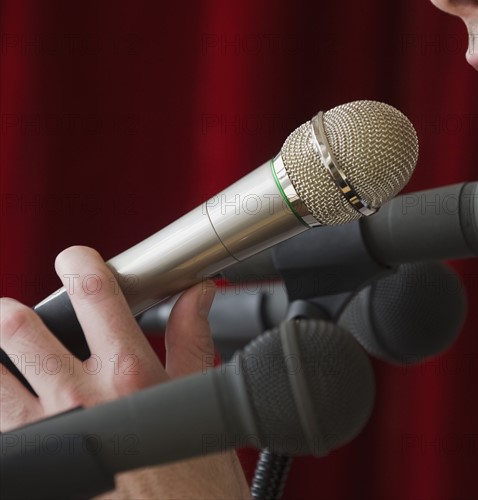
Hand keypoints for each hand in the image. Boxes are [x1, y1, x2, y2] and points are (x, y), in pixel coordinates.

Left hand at [0, 246, 250, 498]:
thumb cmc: (196, 476)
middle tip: (18, 314)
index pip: (93, 293)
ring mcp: (49, 438)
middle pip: (20, 329)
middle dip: (12, 312)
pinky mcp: (38, 472)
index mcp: (129, 374)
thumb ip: (191, 335)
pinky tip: (16, 406)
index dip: (79, 263)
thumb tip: (197, 292)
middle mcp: (81, 400)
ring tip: (9, 359)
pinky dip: (4, 411)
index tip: (75, 260)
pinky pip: (1, 434)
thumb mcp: (199, 395)